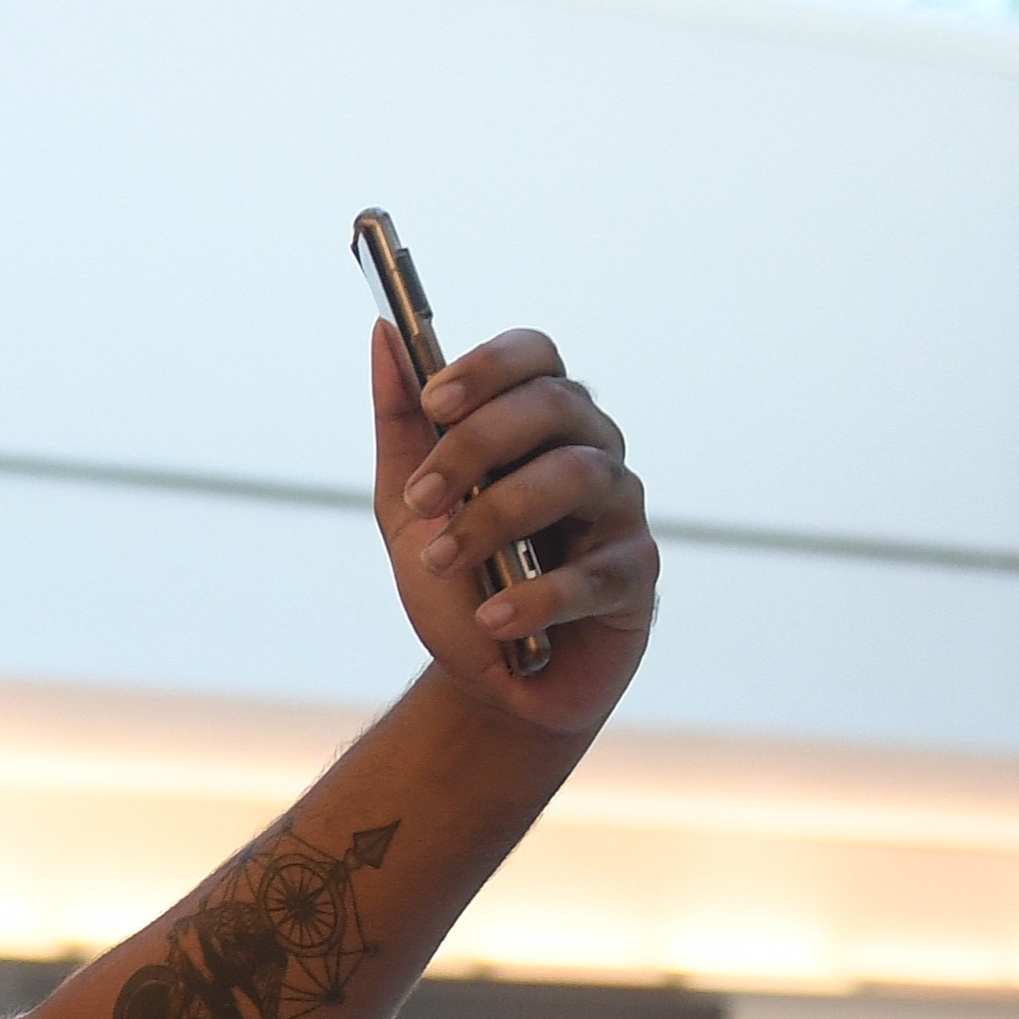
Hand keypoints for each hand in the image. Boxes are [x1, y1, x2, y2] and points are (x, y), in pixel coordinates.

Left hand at [371, 321, 657, 738]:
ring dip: (495, 518)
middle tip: (420, 500)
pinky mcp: (633, 579)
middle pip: (555, 407)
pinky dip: (532, 596)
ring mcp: (619, 514)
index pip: (537, 358)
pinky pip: (593, 573)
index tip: (433, 400)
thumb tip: (384, 336)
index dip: (489, 367)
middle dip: (476, 446)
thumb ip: (400, 426)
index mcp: (541, 426)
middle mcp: (592, 454)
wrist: (486, 682)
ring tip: (441, 562)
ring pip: (579, 478)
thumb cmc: (459, 582)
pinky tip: (489, 617)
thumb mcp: (407, 505)